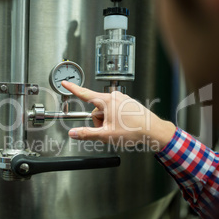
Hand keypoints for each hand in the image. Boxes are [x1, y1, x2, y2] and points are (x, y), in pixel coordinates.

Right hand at [61, 81, 175, 150]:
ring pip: (106, 112)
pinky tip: (124, 127)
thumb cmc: (134, 131)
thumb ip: (87, 133)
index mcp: (107, 101)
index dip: (73, 89)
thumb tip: (74, 133)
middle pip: (96, 110)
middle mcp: (115, 97)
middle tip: (108, 131)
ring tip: (119, 130)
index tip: (65, 83)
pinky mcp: (128, 104)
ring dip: (107, 122)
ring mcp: (122, 100)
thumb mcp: (106, 135)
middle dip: (99, 122)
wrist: (153, 131)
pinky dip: (116, 120)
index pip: (85, 94)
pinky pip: (115, 112)